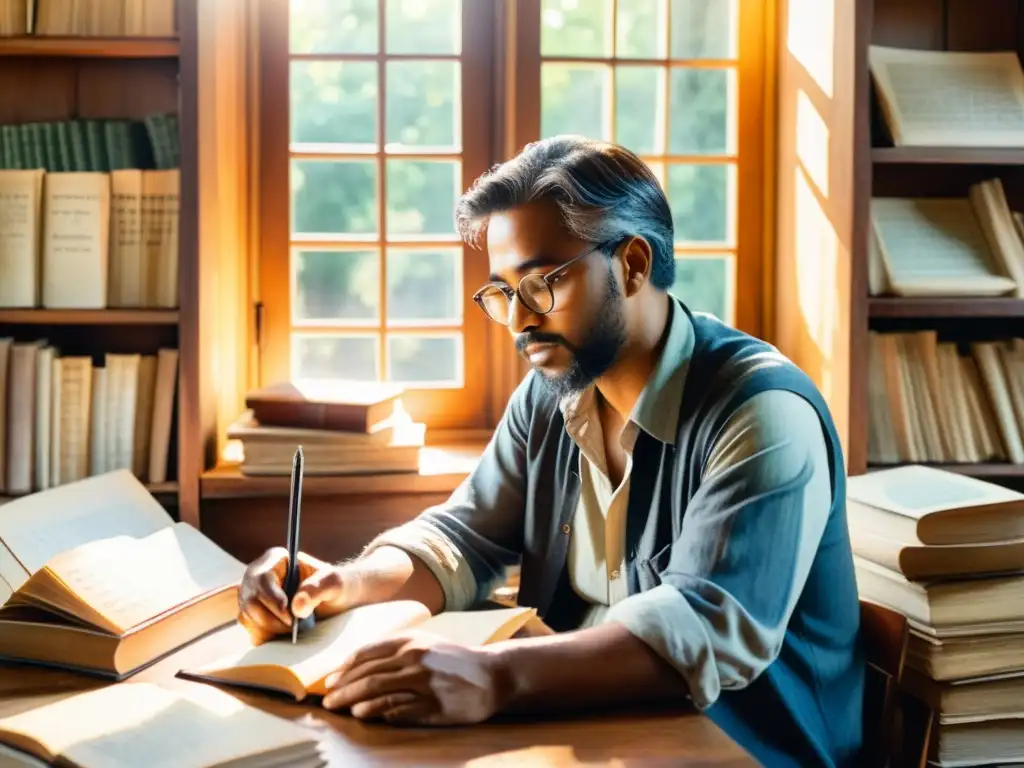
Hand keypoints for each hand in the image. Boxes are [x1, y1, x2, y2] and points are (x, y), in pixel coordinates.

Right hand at [238, 547, 349, 643]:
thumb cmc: (336, 585)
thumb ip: (317, 589)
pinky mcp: (255, 613)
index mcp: (277, 560)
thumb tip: (295, 607)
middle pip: (250, 599)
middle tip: (293, 627)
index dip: (272, 598)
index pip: (262, 578)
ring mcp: (254, 595)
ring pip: (246, 615)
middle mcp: (260, 575)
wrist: (338, 600)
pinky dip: (263, 635)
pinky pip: (249, 628)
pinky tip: (281, 635)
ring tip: (292, 630)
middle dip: (270, 618)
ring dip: (267, 629)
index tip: (289, 615)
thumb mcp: (334, 583)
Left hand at [320, 633, 507, 725]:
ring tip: (341, 709)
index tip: (331, 680)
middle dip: (342, 688)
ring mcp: (424, 682)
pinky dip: (377, 712)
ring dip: (354, 701)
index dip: (344, 668)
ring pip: (378, 691)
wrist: (492, 674)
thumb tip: (358, 666)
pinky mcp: (434, 705)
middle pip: (368, 675)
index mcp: (411, 640)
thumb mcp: (425, 643)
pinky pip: (397, 709)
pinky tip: (365, 715)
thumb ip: (395, 651)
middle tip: (327, 701)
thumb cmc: (453, 659)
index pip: (367, 653)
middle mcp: (415, 658)